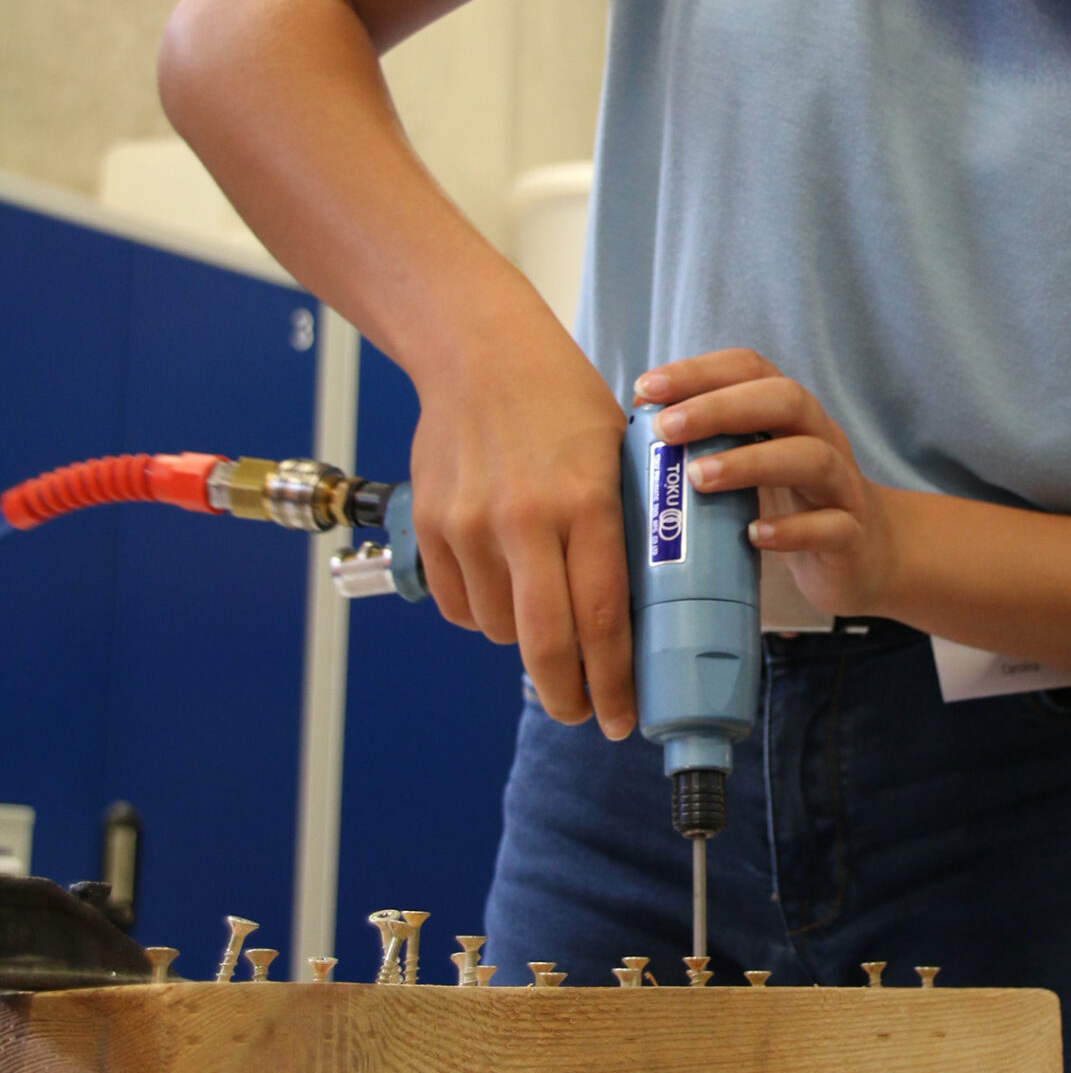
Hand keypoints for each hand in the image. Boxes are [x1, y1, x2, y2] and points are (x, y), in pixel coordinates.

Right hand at [409, 289, 633, 732]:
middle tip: (583, 714)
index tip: (623, 718)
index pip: (603, 618)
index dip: (614, 682)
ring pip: (500, 630)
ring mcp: (470, 526)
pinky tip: (504, 589)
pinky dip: (485, 614)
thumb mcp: (619, 456)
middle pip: (546, 644)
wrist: (480, 354)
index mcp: (586, 503)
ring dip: (526, 642)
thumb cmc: (563, 403)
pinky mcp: (431, 527)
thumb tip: (639, 611)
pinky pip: (460, 605)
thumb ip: (624, 529)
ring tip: (545, 617)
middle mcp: (525, 520)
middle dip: (568, 695)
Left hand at [636, 350, 895, 621]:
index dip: (698, 371)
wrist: (868, 555)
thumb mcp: (752, 463)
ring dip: (751, 462)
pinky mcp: (852, 535)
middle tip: (667, 428)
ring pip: (811, 457)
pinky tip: (754, 536)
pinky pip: (831, 526)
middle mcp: (821, 436)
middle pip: (785, 399)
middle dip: (721, 407)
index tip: (646, 387)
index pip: (749, 369)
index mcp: (789, 414)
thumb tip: (631, 431)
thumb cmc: (791, 503)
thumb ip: (708, 444)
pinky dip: (792, 529)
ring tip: (698, 477)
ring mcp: (841, 485)